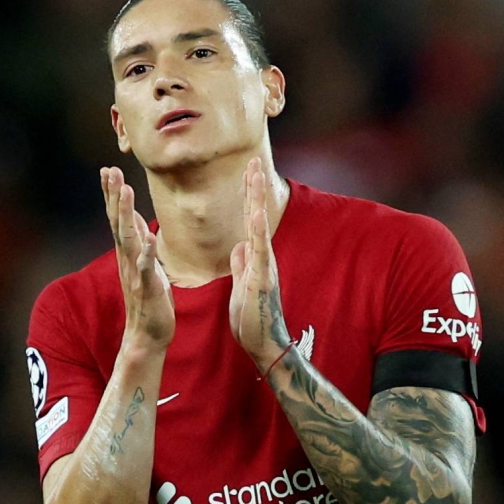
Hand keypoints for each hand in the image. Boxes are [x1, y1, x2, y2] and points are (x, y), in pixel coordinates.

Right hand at [101, 167, 174, 351]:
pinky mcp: (147, 287)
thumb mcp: (144, 263)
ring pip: (128, 239)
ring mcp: (135, 273)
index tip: (108, 170)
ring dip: (125, 214)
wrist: (147, 334)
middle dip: (114, 196)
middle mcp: (127, 259)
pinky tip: (149, 236)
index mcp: (127, 253)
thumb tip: (132, 216)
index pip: (116, 218)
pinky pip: (147, 267)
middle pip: (117, 222)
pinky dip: (147, 251)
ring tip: (125, 191)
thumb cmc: (149, 299)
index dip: (112, 195)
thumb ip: (137, 240)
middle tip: (110, 171)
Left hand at [229, 159, 290, 366]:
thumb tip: (238, 246)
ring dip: (258, 200)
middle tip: (253, 160)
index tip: (246, 172)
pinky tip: (258, 213)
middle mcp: (262, 255)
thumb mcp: (241, 284)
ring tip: (256, 175)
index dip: (248, 196)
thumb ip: (241, 264)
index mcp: (254, 256)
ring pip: (260, 226)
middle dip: (254, 188)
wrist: (263, 342)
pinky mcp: (262, 278)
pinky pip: (260, 251)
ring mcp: (264, 265)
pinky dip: (259, 231)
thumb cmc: (252, 317)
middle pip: (257, 215)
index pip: (250, 220)